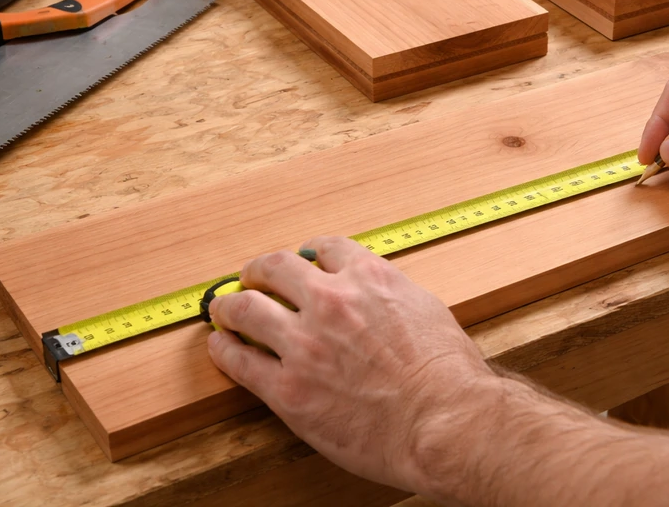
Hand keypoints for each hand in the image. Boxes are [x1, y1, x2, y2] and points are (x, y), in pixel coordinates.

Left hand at [206, 236, 497, 493]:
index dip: (309, 253)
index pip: (325, 249)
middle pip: (276, 267)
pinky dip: (224, 350)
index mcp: (369, 278)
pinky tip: (221, 347)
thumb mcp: (426, 309)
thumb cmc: (448, 375)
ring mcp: (305, 344)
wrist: (443, 420)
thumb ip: (393, 296)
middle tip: (252, 276)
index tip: (302, 260)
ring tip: (223, 309)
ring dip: (230, 305)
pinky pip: (240, 362)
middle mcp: (332, 301)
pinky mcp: (288, 389)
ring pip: (246, 308)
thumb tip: (379, 298)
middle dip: (259, 269)